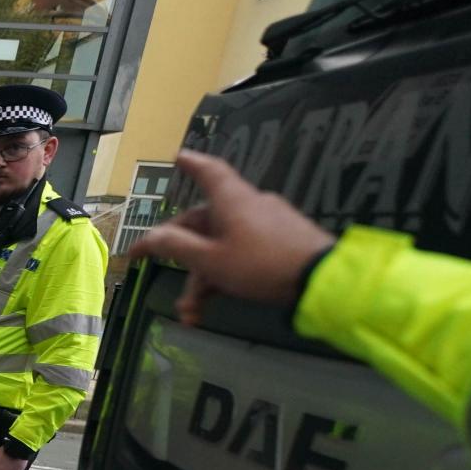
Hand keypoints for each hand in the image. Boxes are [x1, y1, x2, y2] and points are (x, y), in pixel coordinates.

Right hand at [130, 149, 337, 328]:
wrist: (320, 280)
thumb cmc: (259, 264)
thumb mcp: (210, 260)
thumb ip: (177, 246)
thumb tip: (149, 236)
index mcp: (231, 200)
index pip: (209, 172)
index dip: (192, 164)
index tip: (177, 156)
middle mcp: (248, 206)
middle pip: (204, 222)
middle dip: (181, 254)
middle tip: (155, 270)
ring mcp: (266, 224)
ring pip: (221, 245)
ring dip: (201, 278)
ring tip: (190, 313)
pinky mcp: (281, 243)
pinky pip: (242, 254)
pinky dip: (223, 276)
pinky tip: (209, 308)